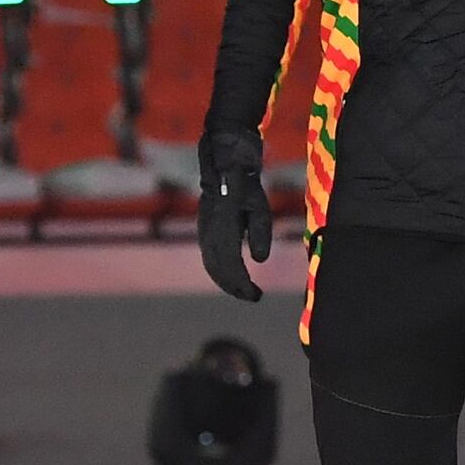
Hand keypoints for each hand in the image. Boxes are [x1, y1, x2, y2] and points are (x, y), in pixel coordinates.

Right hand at [195, 129, 272, 301]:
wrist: (223, 167)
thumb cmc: (246, 186)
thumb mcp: (260, 207)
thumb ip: (261, 232)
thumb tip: (259, 261)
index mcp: (224, 225)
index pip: (230, 263)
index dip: (242, 283)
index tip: (256, 295)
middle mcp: (209, 231)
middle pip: (218, 269)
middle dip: (234, 287)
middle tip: (253, 297)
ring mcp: (204, 231)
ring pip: (211, 266)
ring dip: (226, 283)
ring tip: (243, 292)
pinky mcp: (204, 232)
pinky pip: (209, 258)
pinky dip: (220, 273)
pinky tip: (232, 278)